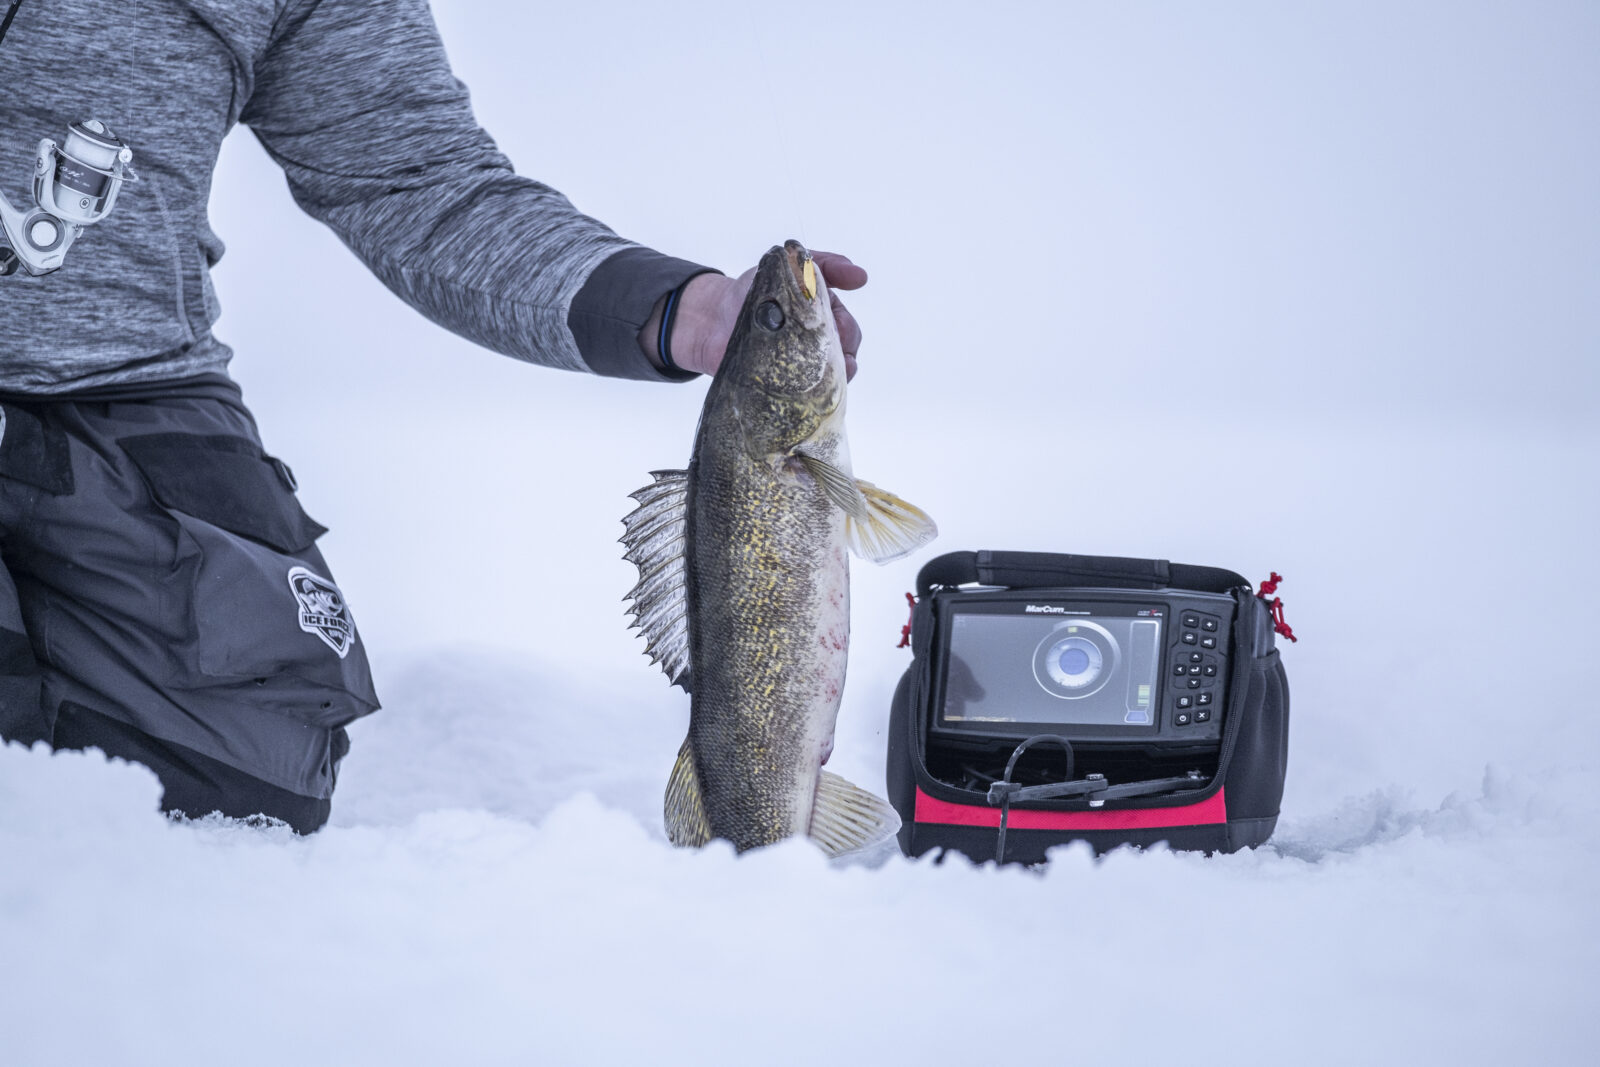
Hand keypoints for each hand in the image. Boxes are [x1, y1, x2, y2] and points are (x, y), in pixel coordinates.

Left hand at [646, 251, 867, 379]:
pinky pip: (805, 397)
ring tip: (827, 376)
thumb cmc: (753, 291)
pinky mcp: (785, 387)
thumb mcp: (790, 266)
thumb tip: (861, 276)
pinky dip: (809, 395)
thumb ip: (825, 265)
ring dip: (833, 379)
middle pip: (844, 356)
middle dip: (844, 355)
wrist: (712, 320)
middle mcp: (816, 345)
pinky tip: (804, 390)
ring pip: (831, 380)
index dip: (848, 329)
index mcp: (822, 319)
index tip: (842, 328)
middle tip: (836, 354)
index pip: (848, 328)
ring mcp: (802, 368)